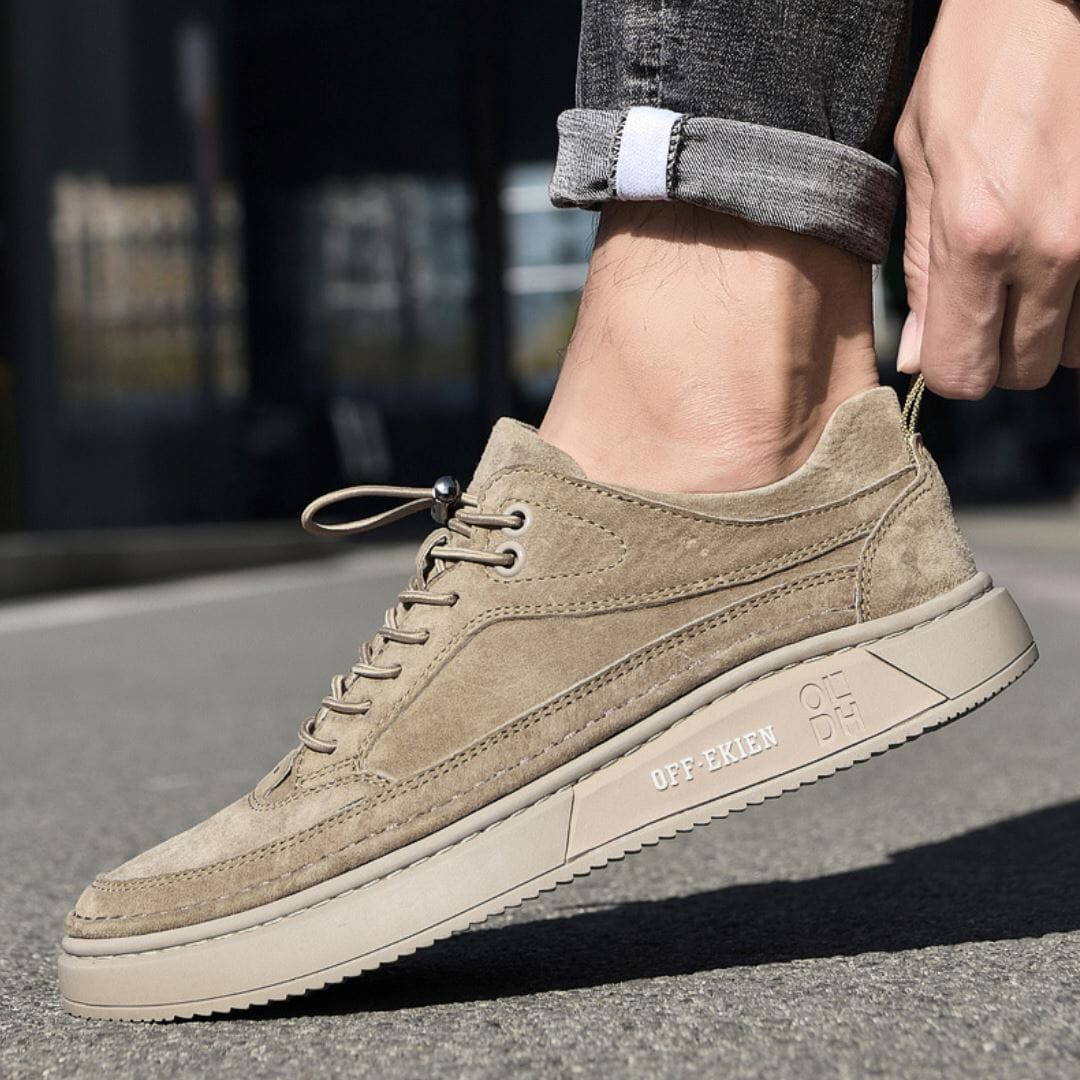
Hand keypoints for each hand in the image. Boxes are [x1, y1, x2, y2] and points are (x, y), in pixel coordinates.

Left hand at [896, 0, 1079, 397]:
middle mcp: (1053, 249)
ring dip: (1047, 326)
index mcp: (979, 238)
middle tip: (986, 302)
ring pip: (1076, 347)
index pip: (964, 374)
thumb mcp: (920, 167)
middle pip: (1024, 371)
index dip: (949, 366)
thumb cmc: (973, 72)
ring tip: (1027, 269)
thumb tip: (919, 356)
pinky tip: (1062, 254)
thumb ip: (921, 274)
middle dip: (998, 350)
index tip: (946, 340)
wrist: (1052, 0)